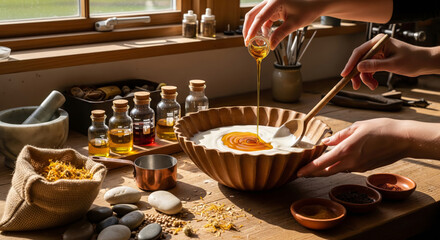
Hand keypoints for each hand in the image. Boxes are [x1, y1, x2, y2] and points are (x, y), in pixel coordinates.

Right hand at [243, 0, 324, 48]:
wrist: (313, 5)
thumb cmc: (307, 10)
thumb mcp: (294, 24)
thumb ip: (281, 34)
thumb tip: (271, 45)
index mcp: (275, 1)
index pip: (260, 17)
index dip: (252, 30)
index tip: (249, 40)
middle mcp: (270, 1)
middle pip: (252, 15)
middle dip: (248, 29)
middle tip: (247, 42)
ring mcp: (270, 5)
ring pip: (256, 17)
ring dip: (254, 29)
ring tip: (256, 42)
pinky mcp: (272, 10)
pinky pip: (263, 19)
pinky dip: (262, 29)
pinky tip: (264, 37)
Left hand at [296, 118, 411, 176]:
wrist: (403, 140)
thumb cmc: (381, 129)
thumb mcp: (357, 127)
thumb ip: (339, 135)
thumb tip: (325, 141)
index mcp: (346, 150)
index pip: (322, 164)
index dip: (309, 169)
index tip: (298, 173)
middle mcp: (351, 162)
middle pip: (326, 171)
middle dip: (312, 173)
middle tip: (301, 173)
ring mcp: (358, 167)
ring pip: (336, 170)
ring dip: (324, 169)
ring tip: (313, 166)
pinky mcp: (364, 168)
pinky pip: (347, 168)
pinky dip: (338, 166)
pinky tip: (334, 160)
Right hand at [341, 34, 436, 89]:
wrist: (424, 63)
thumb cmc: (413, 59)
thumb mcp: (393, 64)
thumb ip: (375, 65)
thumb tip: (359, 67)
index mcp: (378, 42)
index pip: (360, 52)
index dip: (350, 64)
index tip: (345, 74)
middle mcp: (376, 46)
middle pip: (359, 61)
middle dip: (357, 74)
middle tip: (355, 85)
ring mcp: (377, 54)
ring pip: (363, 67)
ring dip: (365, 78)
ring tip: (372, 86)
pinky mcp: (379, 61)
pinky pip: (369, 70)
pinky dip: (369, 78)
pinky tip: (373, 83)